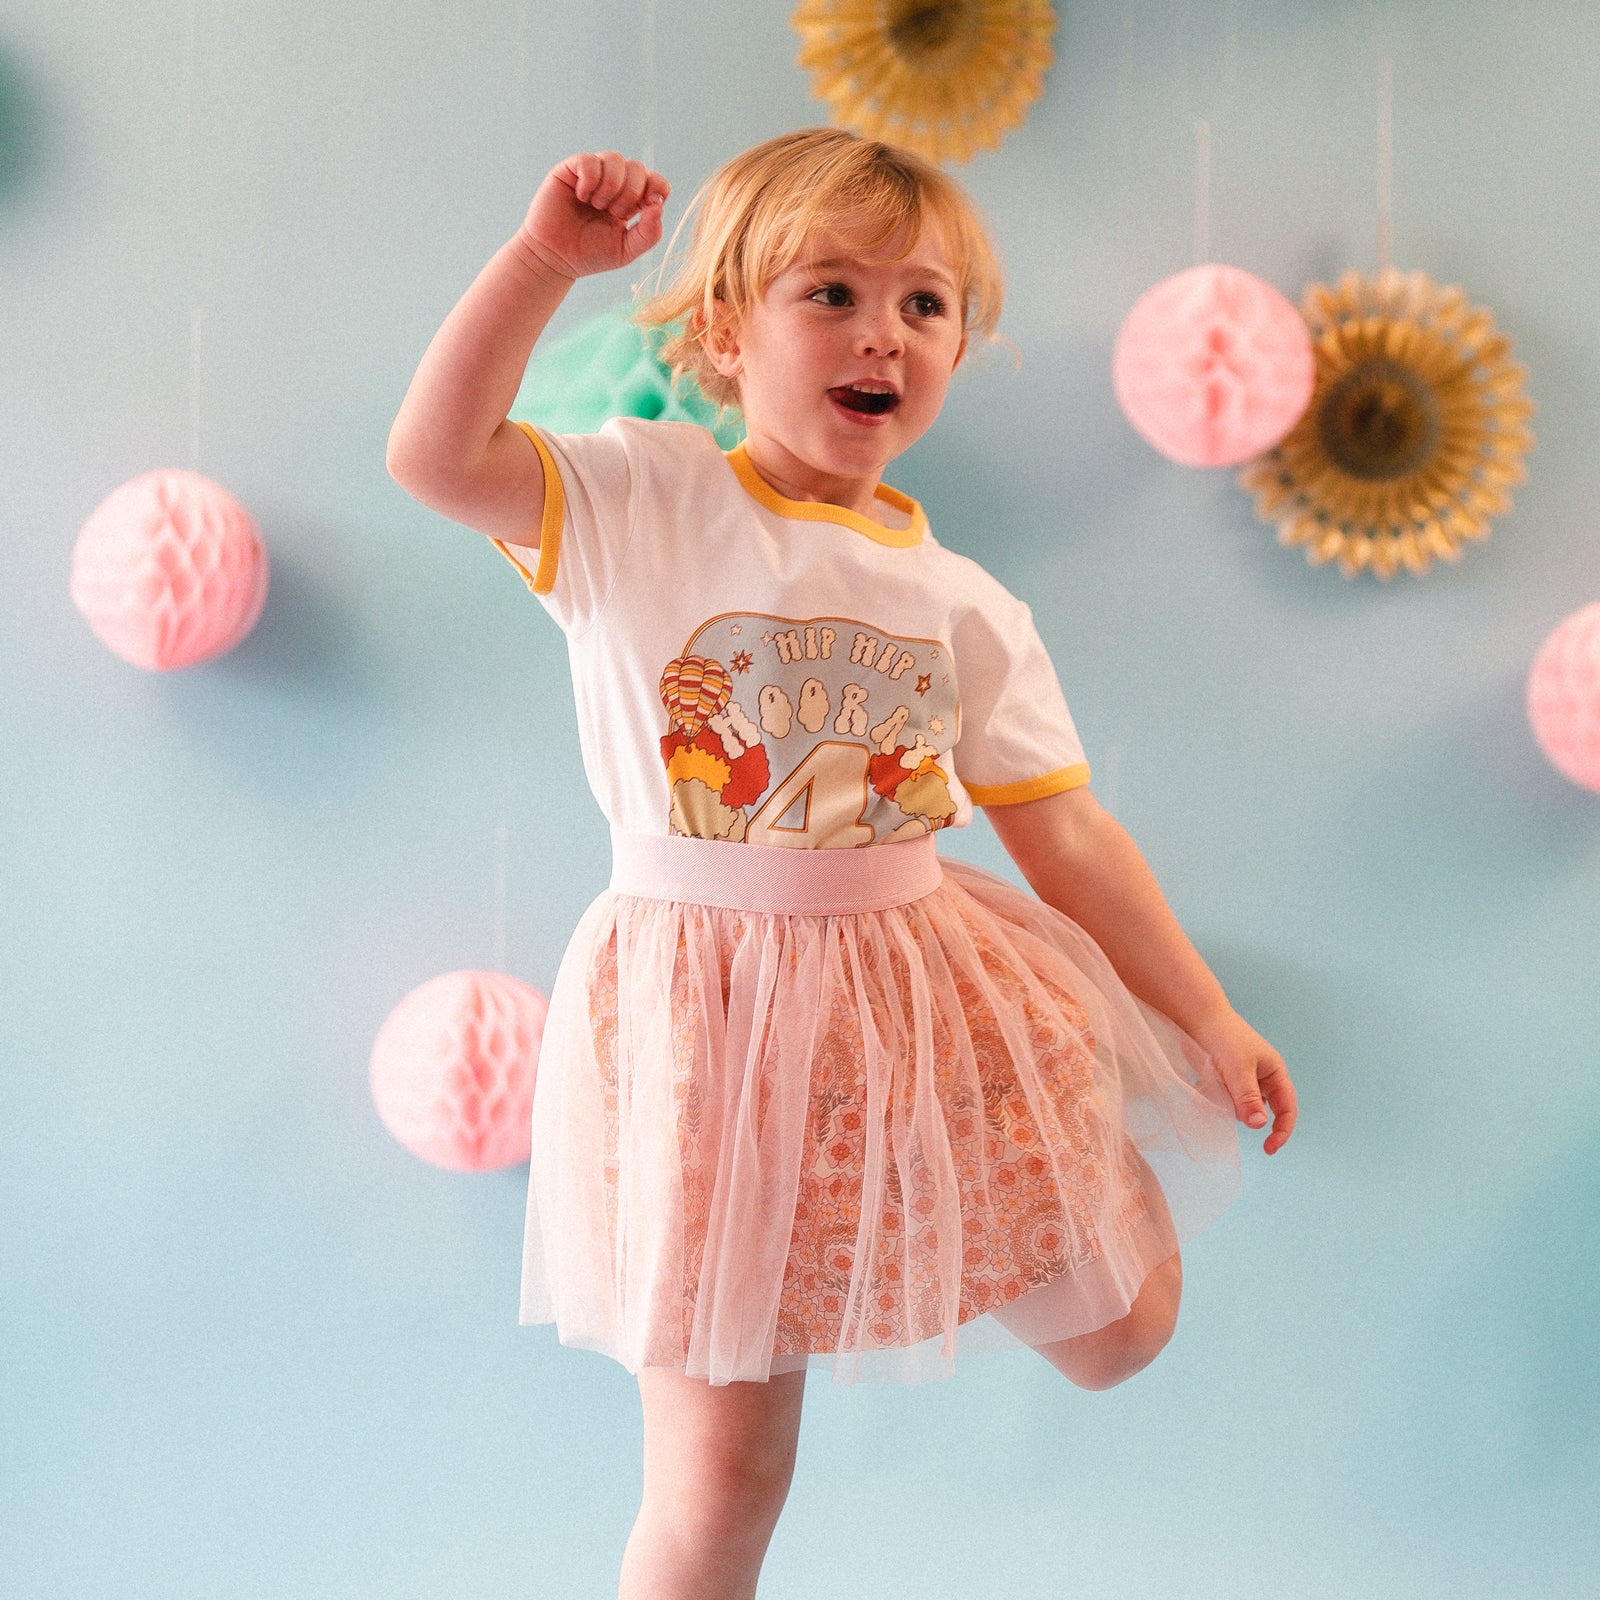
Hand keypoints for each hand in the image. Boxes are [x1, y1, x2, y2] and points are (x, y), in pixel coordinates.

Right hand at [516, 152, 668, 282]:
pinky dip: (590, 180)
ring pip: (615, 159)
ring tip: (597, 205)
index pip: (655, 181)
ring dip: (611, 185)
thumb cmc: (589, 255)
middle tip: (614, 213)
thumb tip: (658, 207)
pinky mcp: (570, 170)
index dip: (657, 187)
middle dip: (631, 192)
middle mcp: (614, 184)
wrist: (554, 258)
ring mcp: (593, 175)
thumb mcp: (625, 251)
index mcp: (631, 201)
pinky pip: (589, 161)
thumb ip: (648, 234)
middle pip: (637, 168)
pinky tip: (582, 196)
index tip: (649, 205)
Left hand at [1189, 1007, 1297, 1154]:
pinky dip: (1215, 1098)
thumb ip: (1248, 1097)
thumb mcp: (1238, 1069)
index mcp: (1274, 1072)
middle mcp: (1262, 1076)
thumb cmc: (1223, 1037)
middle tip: (1226, 1102)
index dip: (1282, 1130)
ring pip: (1240, 1106)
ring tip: (1214, 1086)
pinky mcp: (1224, 1078)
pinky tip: (1205, 1085)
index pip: (1287, 1108)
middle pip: (1262, 1109)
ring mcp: (1242, 1077)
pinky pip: (1224, 1098)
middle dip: (1246, 1112)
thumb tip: (1259, 1125)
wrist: (1196, 1016)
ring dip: (1228, 1105)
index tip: (1268, 1149)